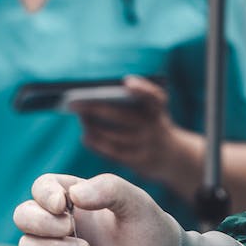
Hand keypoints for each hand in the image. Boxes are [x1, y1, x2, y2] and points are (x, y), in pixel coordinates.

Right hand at [14, 171, 181, 245]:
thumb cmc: (151, 234)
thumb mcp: (137, 203)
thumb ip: (107, 188)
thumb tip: (72, 196)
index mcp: (76, 200)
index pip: (41, 188)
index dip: (43, 195)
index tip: (64, 206)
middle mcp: (63, 225)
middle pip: (22, 216)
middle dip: (41, 223)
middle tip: (71, 230)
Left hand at [74, 75, 190, 187]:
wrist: (171, 156)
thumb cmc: (150, 125)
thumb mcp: (149, 111)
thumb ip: (130, 103)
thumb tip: (91, 101)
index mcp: (158, 110)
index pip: (155, 97)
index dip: (142, 89)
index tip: (126, 82)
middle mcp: (155, 127)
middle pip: (125, 117)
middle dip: (97, 109)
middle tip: (74, 103)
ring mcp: (148, 146)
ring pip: (116, 137)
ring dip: (95, 128)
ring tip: (81, 120)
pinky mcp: (140, 163)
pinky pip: (115, 154)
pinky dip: (98, 144)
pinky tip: (86, 137)